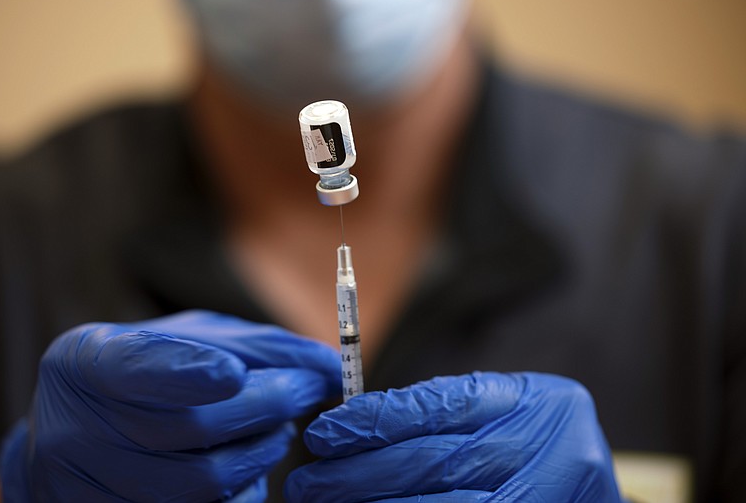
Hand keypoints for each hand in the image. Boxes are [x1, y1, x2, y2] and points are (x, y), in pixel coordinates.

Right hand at [0, 310, 340, 501]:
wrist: (82, 431)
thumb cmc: (151, 371)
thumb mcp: (191, 340)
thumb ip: (259, 346)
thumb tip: (330, 365)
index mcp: (85, 362)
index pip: (137, 367)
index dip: (187, 371)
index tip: (234, 372)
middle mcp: (75, 428)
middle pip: (189, 428)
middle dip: (264, 405)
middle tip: (303, 388)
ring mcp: (88, 487)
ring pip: (200, 482)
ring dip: (260, 452)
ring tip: (277, 427)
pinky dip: (242, 490)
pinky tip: (249, 465)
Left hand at [285, 372, 621, 502]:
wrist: (589, 478)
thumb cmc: (532, 434)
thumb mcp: (501, 404)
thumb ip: (441, 410)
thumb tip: (353, 425)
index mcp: (528, 402)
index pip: (439, 408)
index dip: (374, 421)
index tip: (325, 432)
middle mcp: (537, 451)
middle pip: (432, 463)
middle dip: (360, 474)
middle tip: (307, 482)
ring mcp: (536, 497)